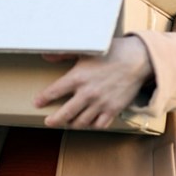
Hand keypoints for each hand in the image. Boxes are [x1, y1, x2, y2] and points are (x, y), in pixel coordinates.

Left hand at [34, 36, 152, 129]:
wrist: (138, 60)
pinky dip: (91, 125)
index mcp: (78, 77)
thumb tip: (46, 55)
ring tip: (68, 122)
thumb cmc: (112, 52)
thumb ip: (64, 54)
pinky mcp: (113, 110)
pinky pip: (99, 125)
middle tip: (48, 122)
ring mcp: (100, 104)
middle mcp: (87, 93)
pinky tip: (88, 123)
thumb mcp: (86, 50)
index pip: (54, 92)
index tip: (36, 103)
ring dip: (72, 124)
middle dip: (54, 120)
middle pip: (65, 113)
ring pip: (81, 122)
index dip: (43, 99)